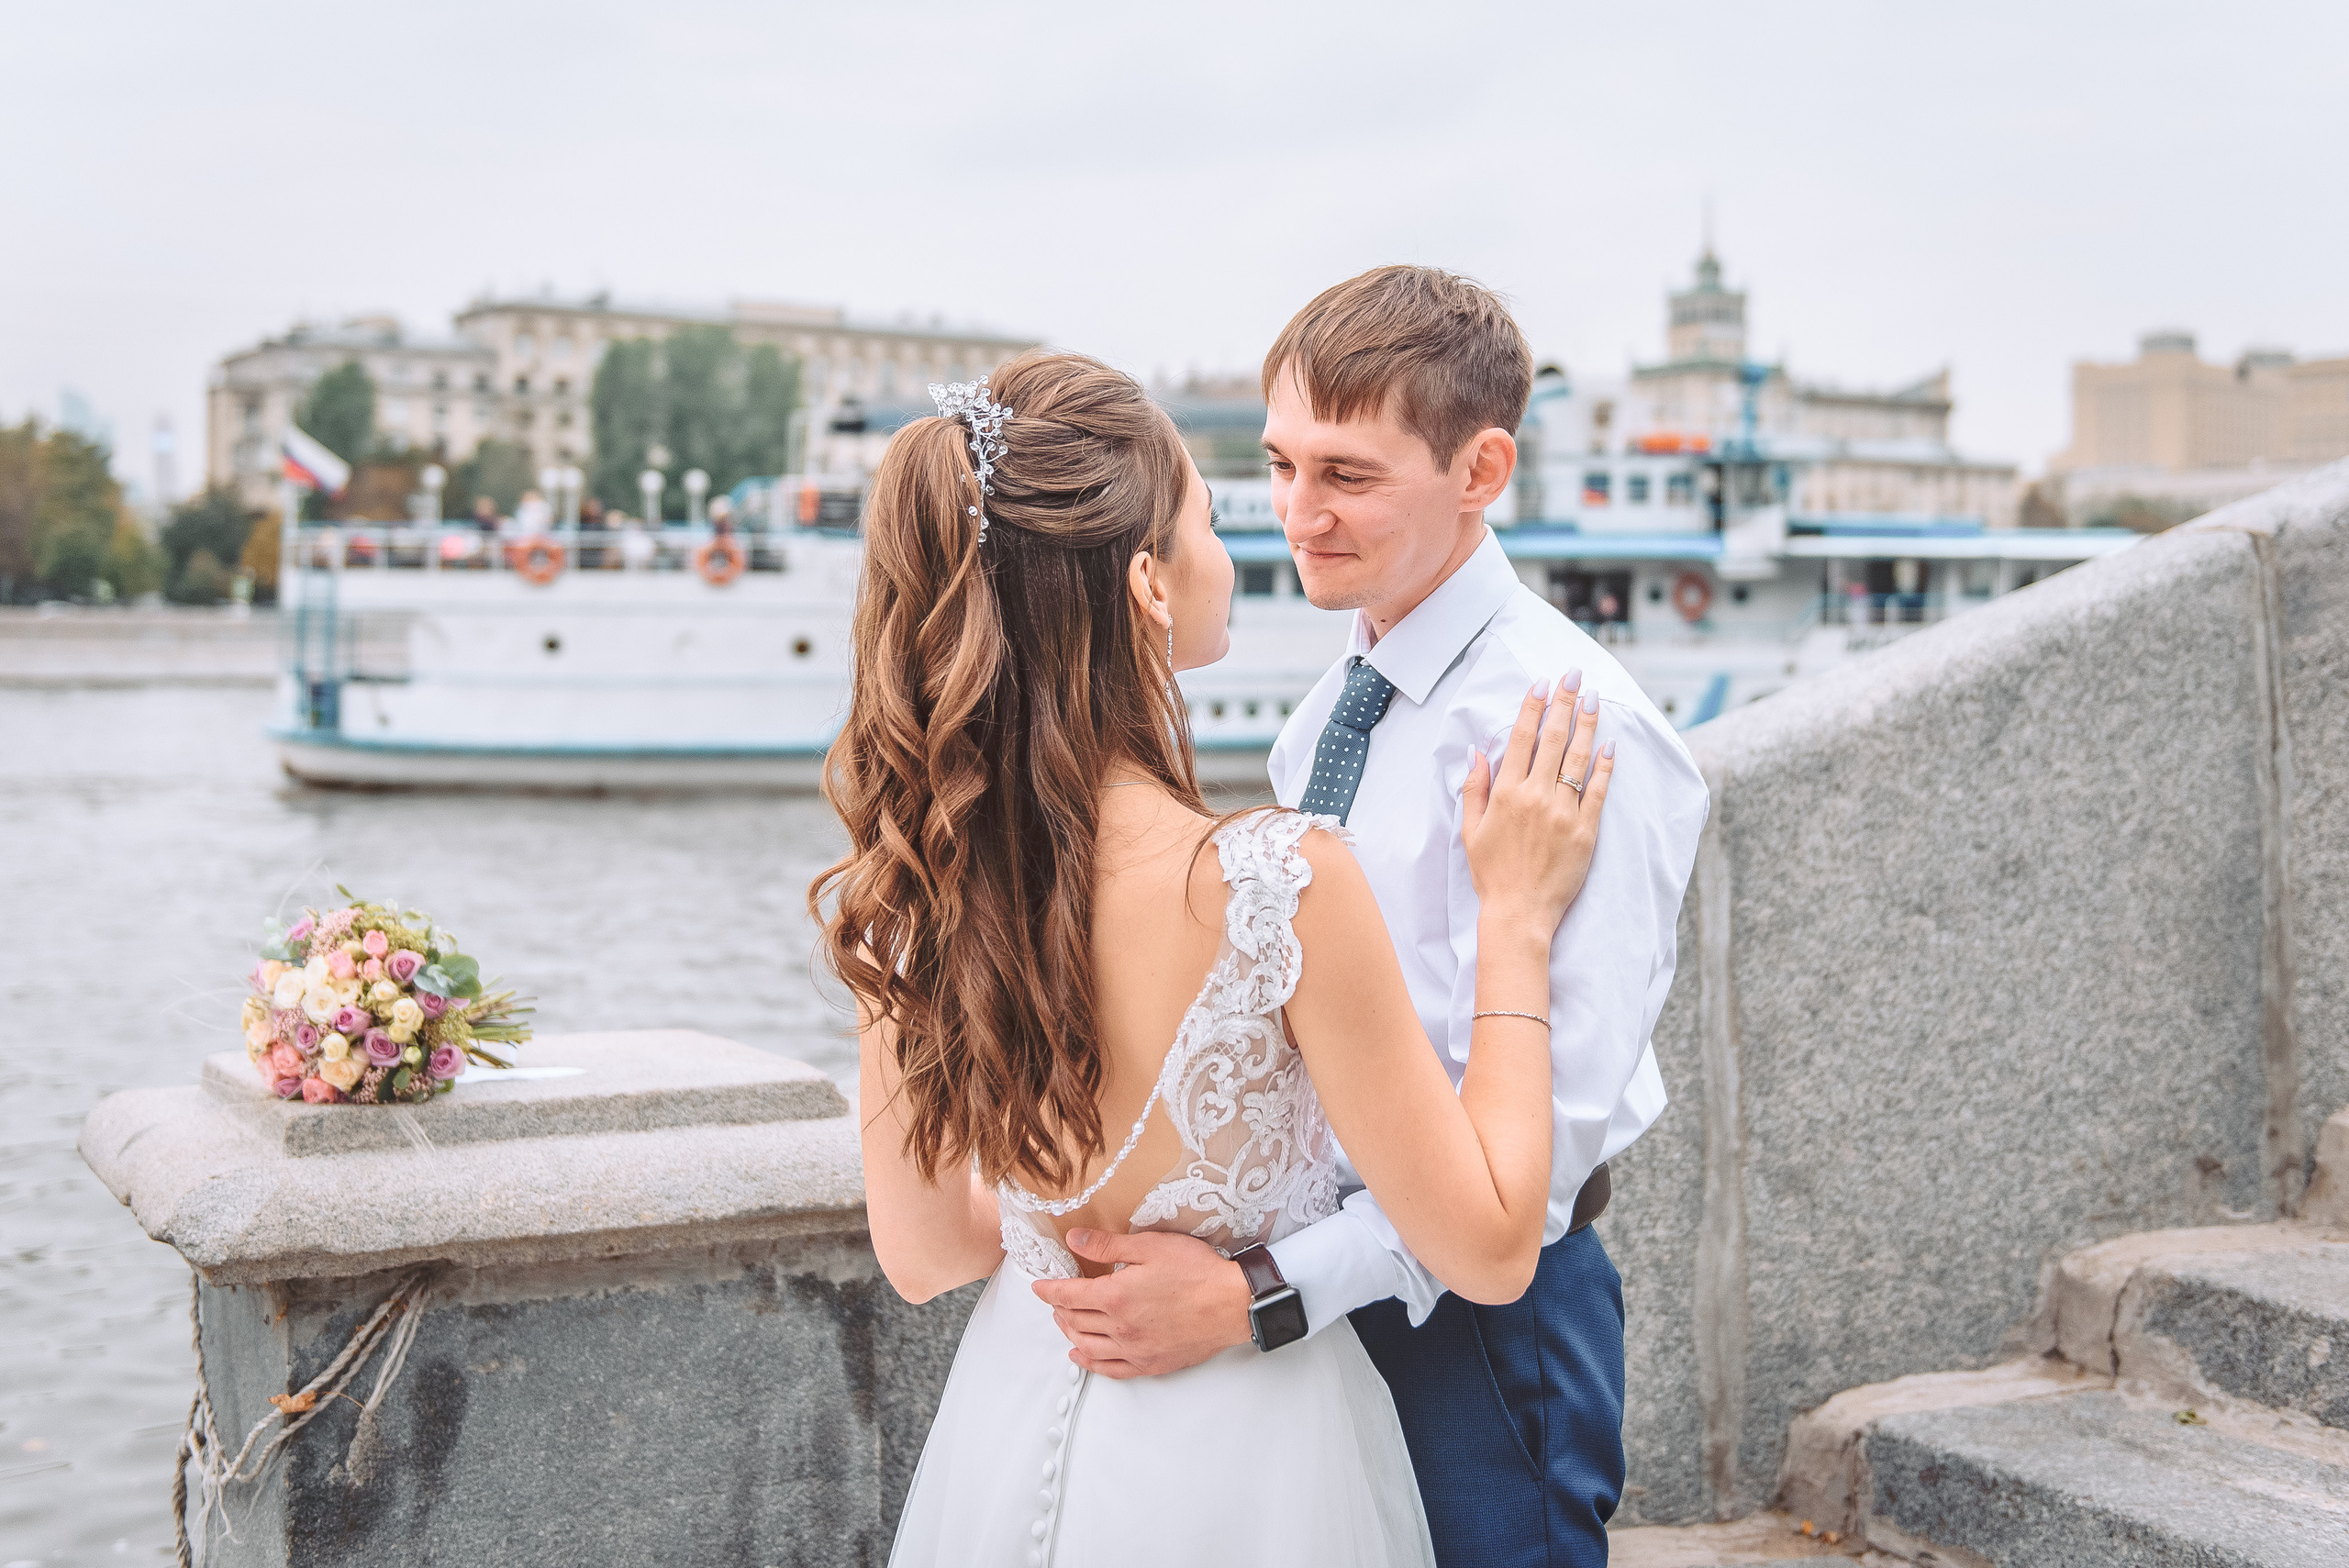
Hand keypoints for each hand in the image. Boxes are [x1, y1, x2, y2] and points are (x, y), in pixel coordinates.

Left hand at [1029, 1229, 1253, 1378]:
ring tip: (1063, 1322)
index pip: (1069, 1295)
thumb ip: (1108, 1245)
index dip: (1049, 1290)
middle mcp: (1119, 1328)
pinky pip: (1111, 1369)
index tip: (1038, 1286)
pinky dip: (1090, 1363)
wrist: (1233, 1304)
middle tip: (1053, 1300)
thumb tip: (1073, 1240)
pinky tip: (1081, 1356)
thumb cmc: (1197, 1271)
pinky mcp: (1150, 1363)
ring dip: (1069, 1333)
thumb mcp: (1151, 1246)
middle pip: (1076, 1321)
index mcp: (1115, 1297)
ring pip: (1088, 1346)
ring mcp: (1134, 1349)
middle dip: (1058, 1309)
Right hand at [1460, 672, 1615, 932]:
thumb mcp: (1471, 830)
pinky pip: (1598, 791)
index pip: (1522, 740)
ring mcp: (1564, 813)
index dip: (1533, 708)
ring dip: (1587, 724)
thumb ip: (1474, 788)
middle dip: (1565, 703)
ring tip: (1594, 698)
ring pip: (1579, 758)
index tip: (1542, 684)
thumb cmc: (1491, 873)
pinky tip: (1610, 744)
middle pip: (1554, 740)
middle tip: (1574, 676)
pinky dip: (1605, 766)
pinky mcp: (1586, 830)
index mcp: (1507, 794)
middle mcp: (1537, 797)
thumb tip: (1476, 752)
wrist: (1519, 913)